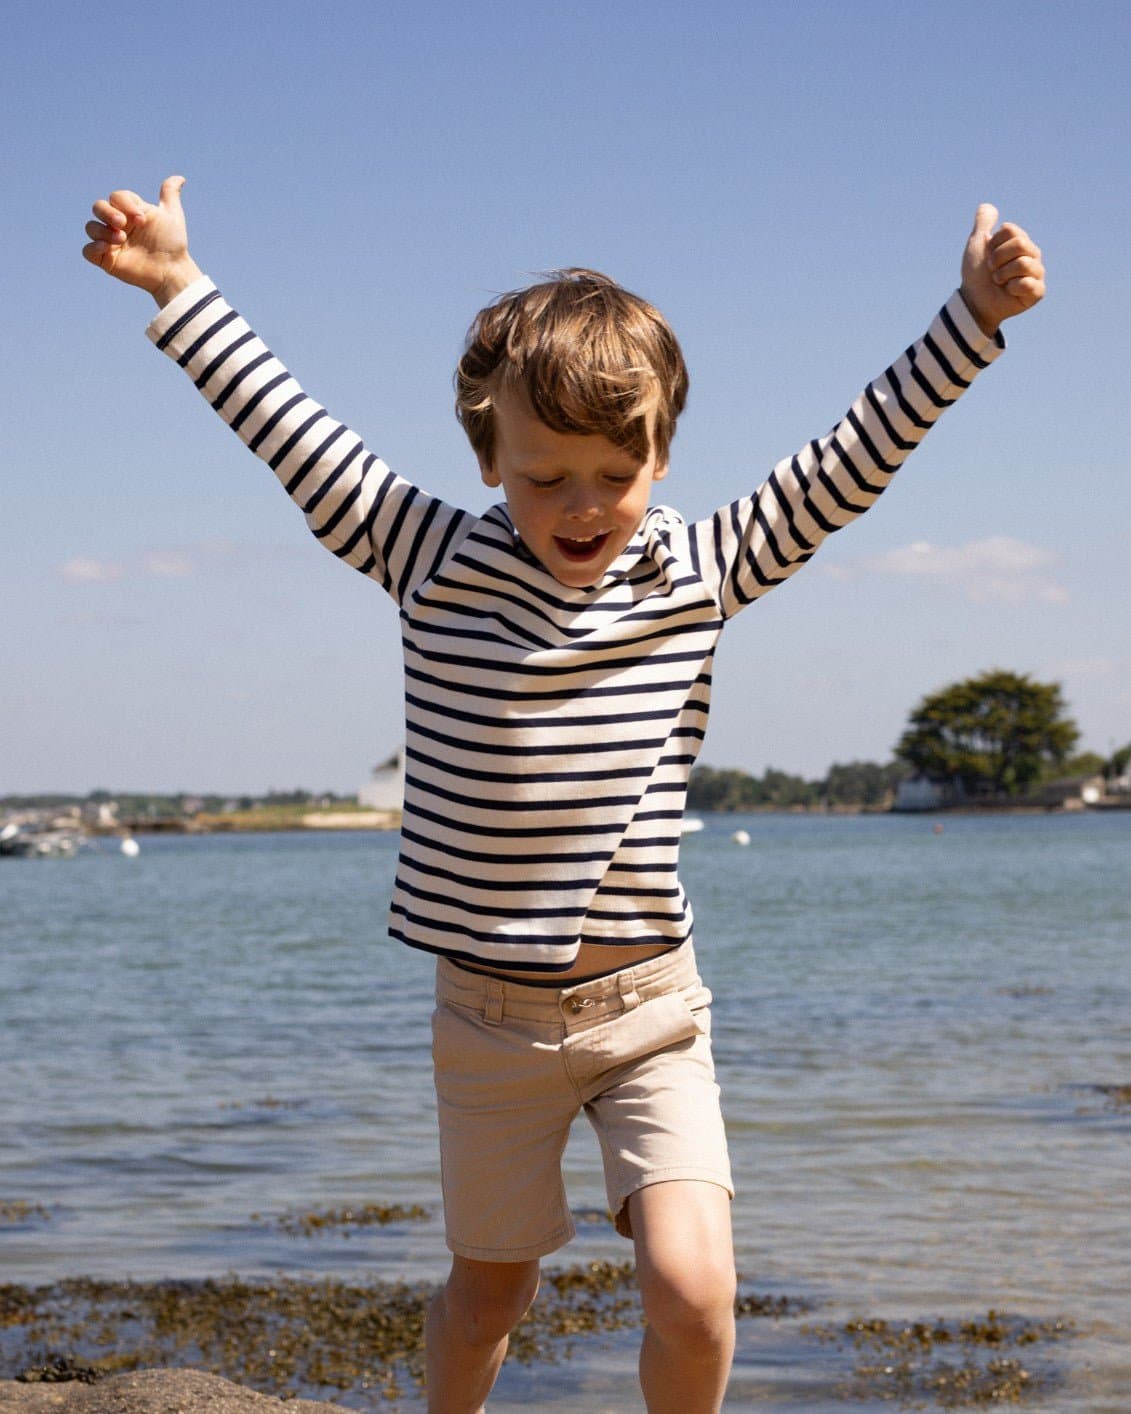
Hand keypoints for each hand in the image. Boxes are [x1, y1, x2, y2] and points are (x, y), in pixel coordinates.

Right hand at [83, 175, 201, 305]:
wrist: (172, 270)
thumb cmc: (173, 243)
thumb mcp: (172, 215)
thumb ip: (169, 195)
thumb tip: (180, 178)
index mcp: (129, 211)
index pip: (116, 197)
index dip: (125, 204)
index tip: (142, 220)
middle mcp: (117, 224)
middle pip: (98, 208)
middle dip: (107, 213)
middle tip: (123, 224)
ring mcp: (110, 242)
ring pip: (91, 227)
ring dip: (102, 231)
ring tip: (121, 239)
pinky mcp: (106, 260)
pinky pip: (87, 251)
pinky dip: (93, 247)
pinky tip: (107, 248)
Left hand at [960, 203, 1044, 336]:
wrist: (973, 301)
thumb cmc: (976, 274)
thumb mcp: (976, 245)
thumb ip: (983, 224)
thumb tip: (986, 206)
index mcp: (1021, 242)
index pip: (1011, 230)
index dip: (994, 244)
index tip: (988, 255)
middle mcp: (1032, 255)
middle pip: (1020, 244)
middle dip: (998, 258)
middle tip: (992, 270)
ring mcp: (1037, 273)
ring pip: (1023, 263)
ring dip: (1003, 274)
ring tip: (1000, 282)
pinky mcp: (1037, 291)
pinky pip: (1028, 283)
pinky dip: (1012, 288)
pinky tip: (1009, 292)